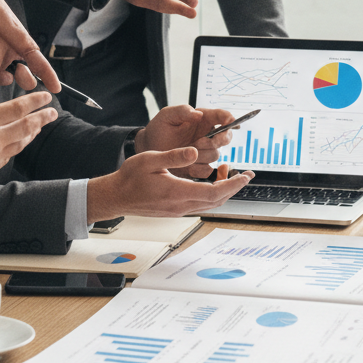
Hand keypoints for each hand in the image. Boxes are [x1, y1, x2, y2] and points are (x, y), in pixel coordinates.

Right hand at [0, 61, 57, 198]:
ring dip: (32, 133)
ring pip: (21, 143)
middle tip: (53, 113)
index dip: (35, 101)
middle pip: (26, 126)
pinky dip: (18, 147)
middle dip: (42, 118)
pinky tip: (17, 144)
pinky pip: (9, 156)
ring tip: (40, 127)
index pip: (18, 108)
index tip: (46, 97)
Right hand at [87, 146, 253, 219]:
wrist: (116, 196)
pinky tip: (210, 181)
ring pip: (210, 204)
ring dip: (223, 190)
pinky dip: (212, 194)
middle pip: (217, 201)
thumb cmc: (130, 178)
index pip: (214, 192)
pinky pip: (200, 204)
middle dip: (234, 187)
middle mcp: (180, 205)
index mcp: (176, 192)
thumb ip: (174, 156)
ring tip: (229, 173)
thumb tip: (194, 151)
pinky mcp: (175, 210)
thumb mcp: (151, 160)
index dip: (233, 185)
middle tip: (246, 174)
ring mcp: (178, 210)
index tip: (246, 176)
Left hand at [134, 105, 233, 176]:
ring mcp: (204, 152)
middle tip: (199, 143)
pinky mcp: (199, 167)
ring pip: (215, 155)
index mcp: (203, 120)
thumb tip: (198, 114)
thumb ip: (182, 110)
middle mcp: (207, 135)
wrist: (148, 149)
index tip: (229, 120)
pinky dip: (196, 169)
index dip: (229, 118)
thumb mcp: (167, 115)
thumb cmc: (159, 129)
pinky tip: (184, 165)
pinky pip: (206, 170)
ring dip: (200, 155)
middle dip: (216, 141)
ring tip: (182, 153)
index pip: (222, 116)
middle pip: (226, 137)